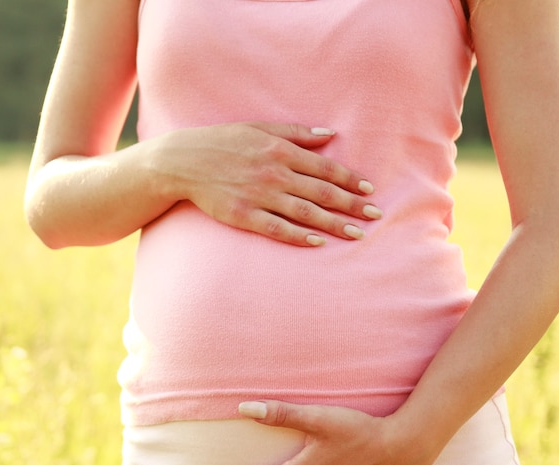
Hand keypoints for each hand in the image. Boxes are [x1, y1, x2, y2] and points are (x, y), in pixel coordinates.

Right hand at [148, 122, 381, 245]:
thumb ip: (297, 132)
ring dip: (333, 224)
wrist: (183, 161)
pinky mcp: (243, 215)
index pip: (325, 168)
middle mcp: (274, 173)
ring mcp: (259, 196)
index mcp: (280, 150)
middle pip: (322, 193)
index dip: (350, 180)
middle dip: (352, 205)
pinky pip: (276, 229)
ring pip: (305, 213)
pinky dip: (298, 236)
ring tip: (357, 234)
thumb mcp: (260, 127)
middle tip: (375, 215)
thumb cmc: (224, 142)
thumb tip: (330, 134)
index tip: (369, 190)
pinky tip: (318, 243)